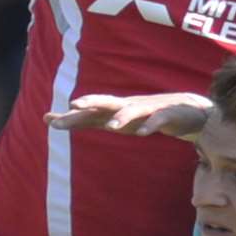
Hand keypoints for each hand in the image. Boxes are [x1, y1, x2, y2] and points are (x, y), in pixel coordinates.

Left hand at [46, 92, 211, 138]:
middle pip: (107, 103)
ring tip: (111, 127)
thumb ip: (90, 121)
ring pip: (132, 111)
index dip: (70, 116)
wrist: (187, 110)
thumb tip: (59, 122)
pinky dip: (149, 126)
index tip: (48, 119)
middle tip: (75, 104)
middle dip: (91, 102)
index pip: (89, 112)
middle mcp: (128, 106)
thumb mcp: (116, 121)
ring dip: (122, 117)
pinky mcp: (167, 116)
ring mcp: (148, 109)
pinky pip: (157, 121)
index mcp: (116, 110)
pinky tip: (143, 133)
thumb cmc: (145, 116)